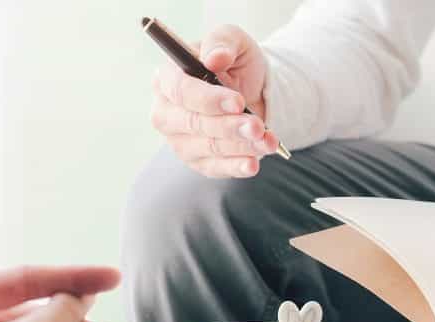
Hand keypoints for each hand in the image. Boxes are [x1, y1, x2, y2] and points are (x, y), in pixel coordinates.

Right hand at [150, 24, 278, 177]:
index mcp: (167, 78)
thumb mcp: (233, 41)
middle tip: (257, 126)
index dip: (208, 99)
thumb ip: (222, 42)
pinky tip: (253, 164)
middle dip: (229, 126)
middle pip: (193, 123)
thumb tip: (214, 58)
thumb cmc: (234, 63)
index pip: (180, 92)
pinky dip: (236, 167)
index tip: (238, 102)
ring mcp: (180, 140)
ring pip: (208, 147)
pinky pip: (215, 168)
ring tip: (267, 140)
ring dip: (240, 145)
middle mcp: (167, 112)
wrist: (251, 91)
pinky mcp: (198, 161)